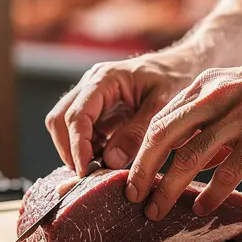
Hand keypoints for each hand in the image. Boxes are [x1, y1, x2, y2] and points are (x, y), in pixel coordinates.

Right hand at [45, 49, 201, 177]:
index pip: (76, 115)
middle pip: (59, 120)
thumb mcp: (162, 106)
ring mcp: (91, 97)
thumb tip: (110, 160)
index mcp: (104, 79)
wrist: (183, 66)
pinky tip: (106, 160)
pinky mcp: (97, 110)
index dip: (77, 146)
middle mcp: (90, 85)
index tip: (86, 171)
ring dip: (76, 150)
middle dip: (69, 150)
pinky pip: (81, 132)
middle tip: (89, 175)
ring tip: (99, 168)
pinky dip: (87, 149)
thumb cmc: (175, 79)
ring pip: (64, 127)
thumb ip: (137, 132)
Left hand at [127, 62, 241, 220]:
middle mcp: (216, 96)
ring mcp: (239, 115)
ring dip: (168, 188)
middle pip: (163, 135)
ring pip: (190, 156)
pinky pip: (228, 170)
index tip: (128, 175)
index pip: (159, 119)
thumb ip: (211, 125)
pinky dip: (211, 194)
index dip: (139, 150)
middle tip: (130, 196)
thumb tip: (190, 164)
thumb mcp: (239, 97)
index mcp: (205, 85)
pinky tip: (201, 210)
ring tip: (156, 211)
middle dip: (142, 169)